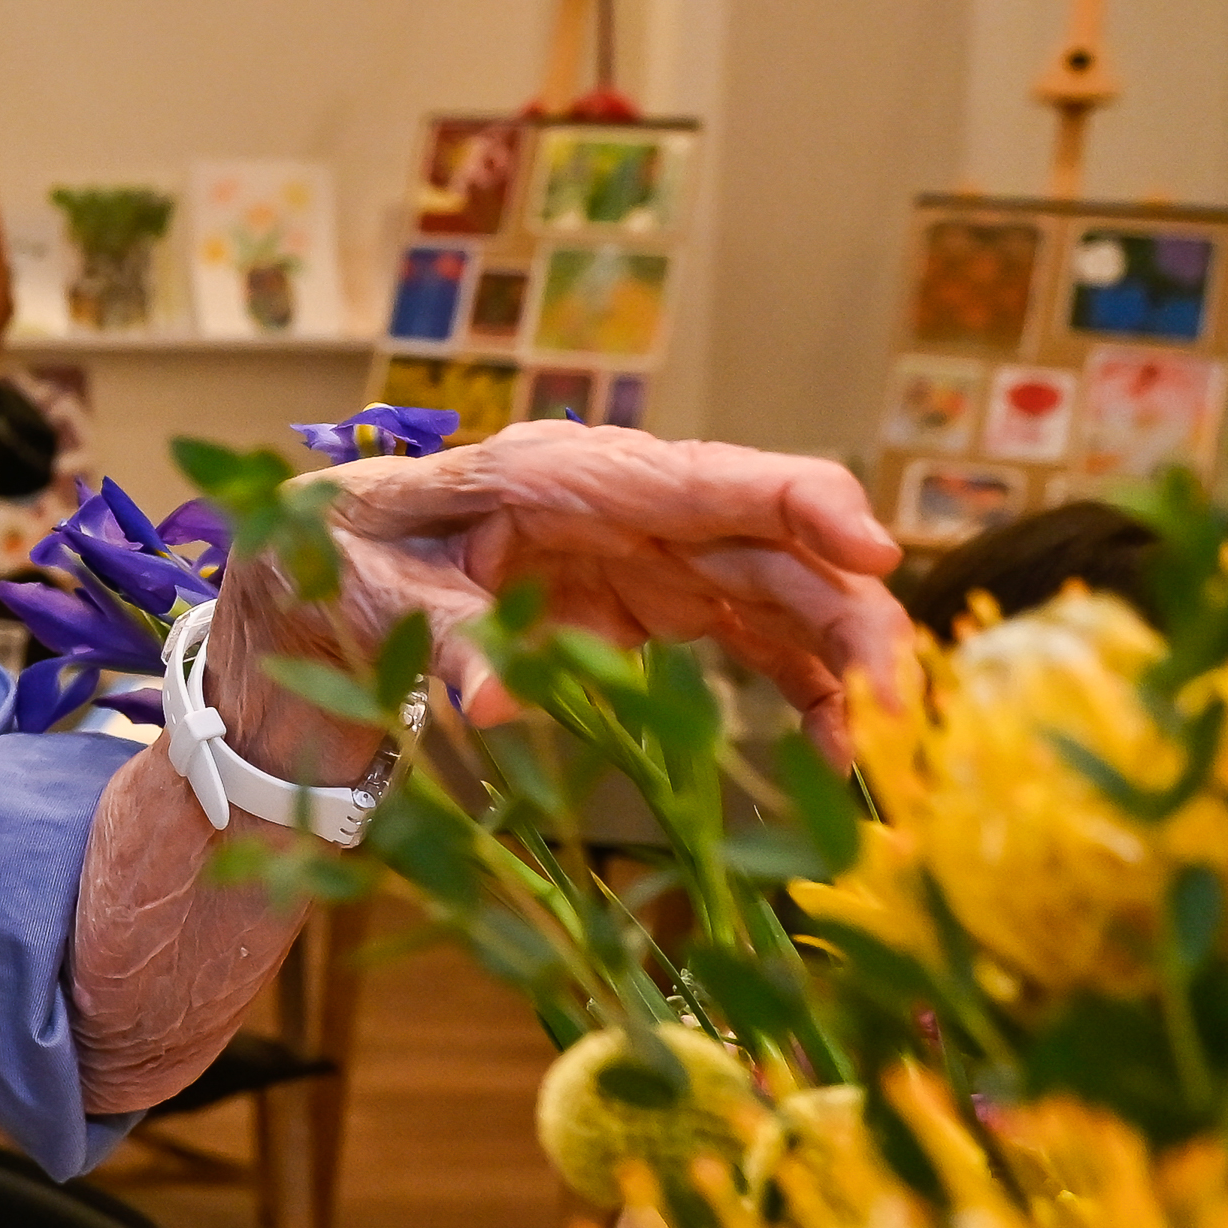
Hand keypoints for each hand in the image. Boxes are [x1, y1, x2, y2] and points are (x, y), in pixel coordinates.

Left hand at [238, 420, 910, 766]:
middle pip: (772, 544)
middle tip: (897, 707)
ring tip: (882, 747)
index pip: (710, 476)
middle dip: (849, 613)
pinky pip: (755, 641)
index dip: (804, 504)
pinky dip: (803, 690)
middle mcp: (631, 507)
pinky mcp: (657, 607)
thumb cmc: (351, 564)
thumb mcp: (379, 601)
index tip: (875, 552)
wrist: (330, 574)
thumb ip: (444, 639)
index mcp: (566, 477)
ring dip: (843, 662)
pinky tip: (839, 750)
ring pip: (782, 594)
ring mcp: (654, 557)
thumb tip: (486, 699)